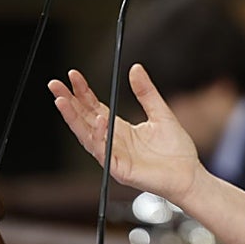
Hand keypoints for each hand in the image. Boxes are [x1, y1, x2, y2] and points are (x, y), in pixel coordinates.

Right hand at [48, 64, 201, 201]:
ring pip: (87, 136)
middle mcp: (112, 142)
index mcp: (119, 129)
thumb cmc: (176, 150)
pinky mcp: (120, 170)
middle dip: (68, 103)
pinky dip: (99, 137)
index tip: (73, 75)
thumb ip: (146, 92)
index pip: (94, 108)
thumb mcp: (160, 113)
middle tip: (54, 84)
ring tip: (63, 100)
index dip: (82, 92)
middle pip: (84, 120)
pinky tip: (97, 120)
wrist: (190, 175)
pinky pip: (105, 152)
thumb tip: (135, 68)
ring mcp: (114, 157)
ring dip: (73, 119)